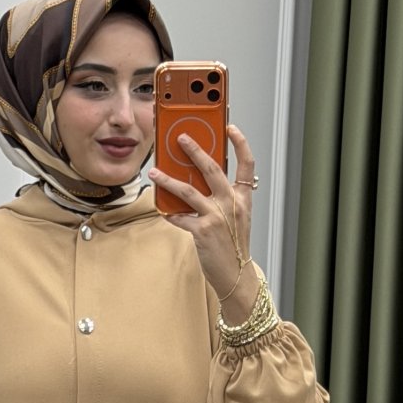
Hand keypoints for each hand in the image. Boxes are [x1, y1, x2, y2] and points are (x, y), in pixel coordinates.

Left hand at [148, 123, 258, 317]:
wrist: (235, 274)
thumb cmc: (233, 247)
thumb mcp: (236, 218)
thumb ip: (223, 199)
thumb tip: (198, 183)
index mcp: (242, 198)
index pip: (247, 164)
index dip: (240, 143)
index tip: (230, 128)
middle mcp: (231, 203)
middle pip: (212, 168)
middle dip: (195, 150)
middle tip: (181, 138)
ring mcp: (217, 217)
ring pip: (188, 190)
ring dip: (168, 180)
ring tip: (155, 173)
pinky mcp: (203, 231)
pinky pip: (180, 217)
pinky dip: (170, 213)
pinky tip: (163, 210)